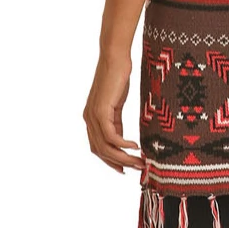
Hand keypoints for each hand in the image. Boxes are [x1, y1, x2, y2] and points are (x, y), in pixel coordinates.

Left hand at [83, 52, 143, 173]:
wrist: (114, 58)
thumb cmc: (118, 77)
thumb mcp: (117, 104)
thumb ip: (116, 122)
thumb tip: (125, 141)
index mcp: (91, 119)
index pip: (98, 148)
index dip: (111, 161)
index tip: (126, 169)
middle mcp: (89, 119)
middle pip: (101, 152)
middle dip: (119, 163)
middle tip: (137, 168)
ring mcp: (93, 116)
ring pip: (106, 147)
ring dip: (123, 157)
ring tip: (139, 162)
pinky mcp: (101, 111)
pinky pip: (111, 137)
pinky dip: (123, 145)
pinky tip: (136, 146)